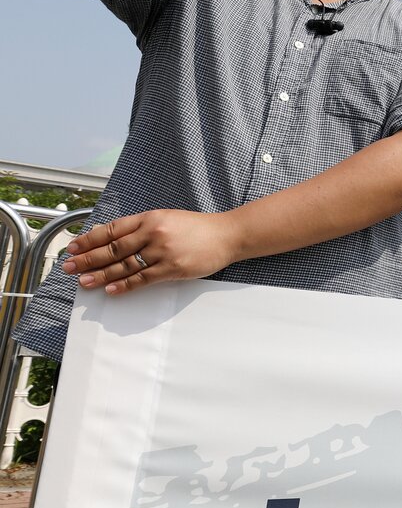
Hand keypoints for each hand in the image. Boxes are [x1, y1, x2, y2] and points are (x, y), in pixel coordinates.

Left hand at [61, 209, 241, 294]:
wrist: (227, 235)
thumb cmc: (198, 228)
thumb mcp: (167, 219)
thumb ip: (143, 227)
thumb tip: (115, 241)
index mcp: (149, 218)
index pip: (112, 230)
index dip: (90, 239)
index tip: (74, 247)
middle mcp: (153, 233)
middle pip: (112, 248)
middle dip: (88, 258)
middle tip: (69, 267)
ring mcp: (162, 251)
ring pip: (124, 265)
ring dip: (101, 274)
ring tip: (84, 281)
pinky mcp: (172, 268)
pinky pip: (143, 278)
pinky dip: (125, 285)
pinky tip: (111, 289)